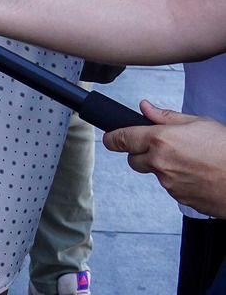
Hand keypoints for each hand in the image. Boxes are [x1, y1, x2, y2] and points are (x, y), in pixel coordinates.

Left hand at [103, 101, 225, 216]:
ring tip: (192, 161)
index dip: (112, 138)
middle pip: (133, 160)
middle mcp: (160, 163)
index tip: (109, 138)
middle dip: (141, 153)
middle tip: (161, 148)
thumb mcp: (200, 123)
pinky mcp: (181, 200)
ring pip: (155, 174)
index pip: (121, 139)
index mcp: (160, 141)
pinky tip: (198, 175)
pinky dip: (179, 181)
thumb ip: (167, 117)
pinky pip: (172, 188)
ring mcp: (170, 184)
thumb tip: (145, 108)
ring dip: (164, 168)